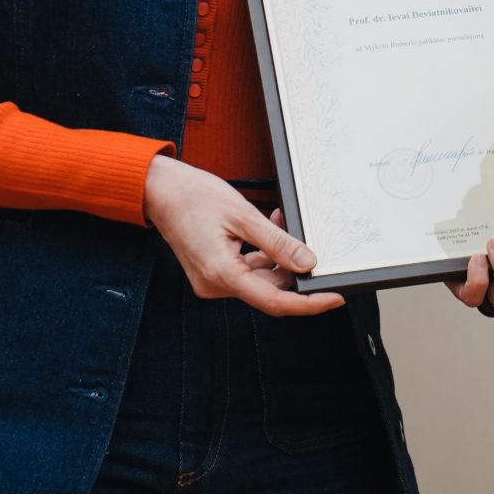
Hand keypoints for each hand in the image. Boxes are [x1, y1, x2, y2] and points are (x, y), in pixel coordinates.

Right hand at [143, 155, 343, 316]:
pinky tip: (266, 228)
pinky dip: (261, 253)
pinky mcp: (212, 271)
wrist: (159, 190)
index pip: (276, 302)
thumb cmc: (193, 197)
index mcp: (222, 274)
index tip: (334, 297)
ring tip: (277, 220)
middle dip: (292, 266)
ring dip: (276, 255)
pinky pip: (246, 270)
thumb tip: (307, 263)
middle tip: (302, 236)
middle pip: (269, 290)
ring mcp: (211, 280)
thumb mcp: (244, 216)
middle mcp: (215, 285)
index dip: (309, 303)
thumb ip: (278, 243)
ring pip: (259, 278)